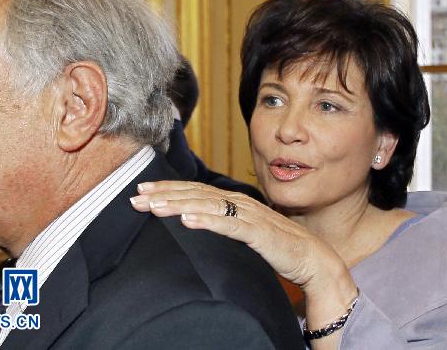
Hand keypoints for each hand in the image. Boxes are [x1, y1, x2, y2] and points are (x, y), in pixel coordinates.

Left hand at [131, 180, 359, 347]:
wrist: (311, 258)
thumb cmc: (275, 245)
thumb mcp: (242, 230)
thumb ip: (221, 222)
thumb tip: (192, 221)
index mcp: (232, 201)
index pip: (194, 190)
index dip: (167, 188)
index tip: (142, 190)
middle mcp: (238, 202)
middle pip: (194, 194)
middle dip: (163, 194)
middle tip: (135, 197)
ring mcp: (248, 215)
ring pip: (207, 205)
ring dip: (178, 204)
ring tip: (153, 206)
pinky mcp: (258, 232)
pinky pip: (229, 225)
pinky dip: (207, 221)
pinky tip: (187, 221)